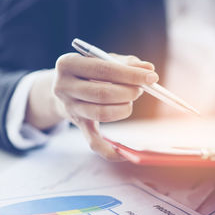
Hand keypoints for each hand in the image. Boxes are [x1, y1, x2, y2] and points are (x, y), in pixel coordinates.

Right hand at [26, 53, 157, 160]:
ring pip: (102, 114)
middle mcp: (63, 87)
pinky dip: (110, 150)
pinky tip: (125, 154)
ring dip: (124, 109)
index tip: (152, 78)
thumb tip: (149, 68)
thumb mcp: (104, 60)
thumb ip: (127, 62)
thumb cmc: (90, 71)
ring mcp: (69, 108)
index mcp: (68, 63)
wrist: (63, 88)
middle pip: (103, 93)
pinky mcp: (78, 126)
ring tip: (129, 102)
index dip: (131, 75)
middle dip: (129, 92)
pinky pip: (94, 142)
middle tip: (140, 90)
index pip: (104, 70)